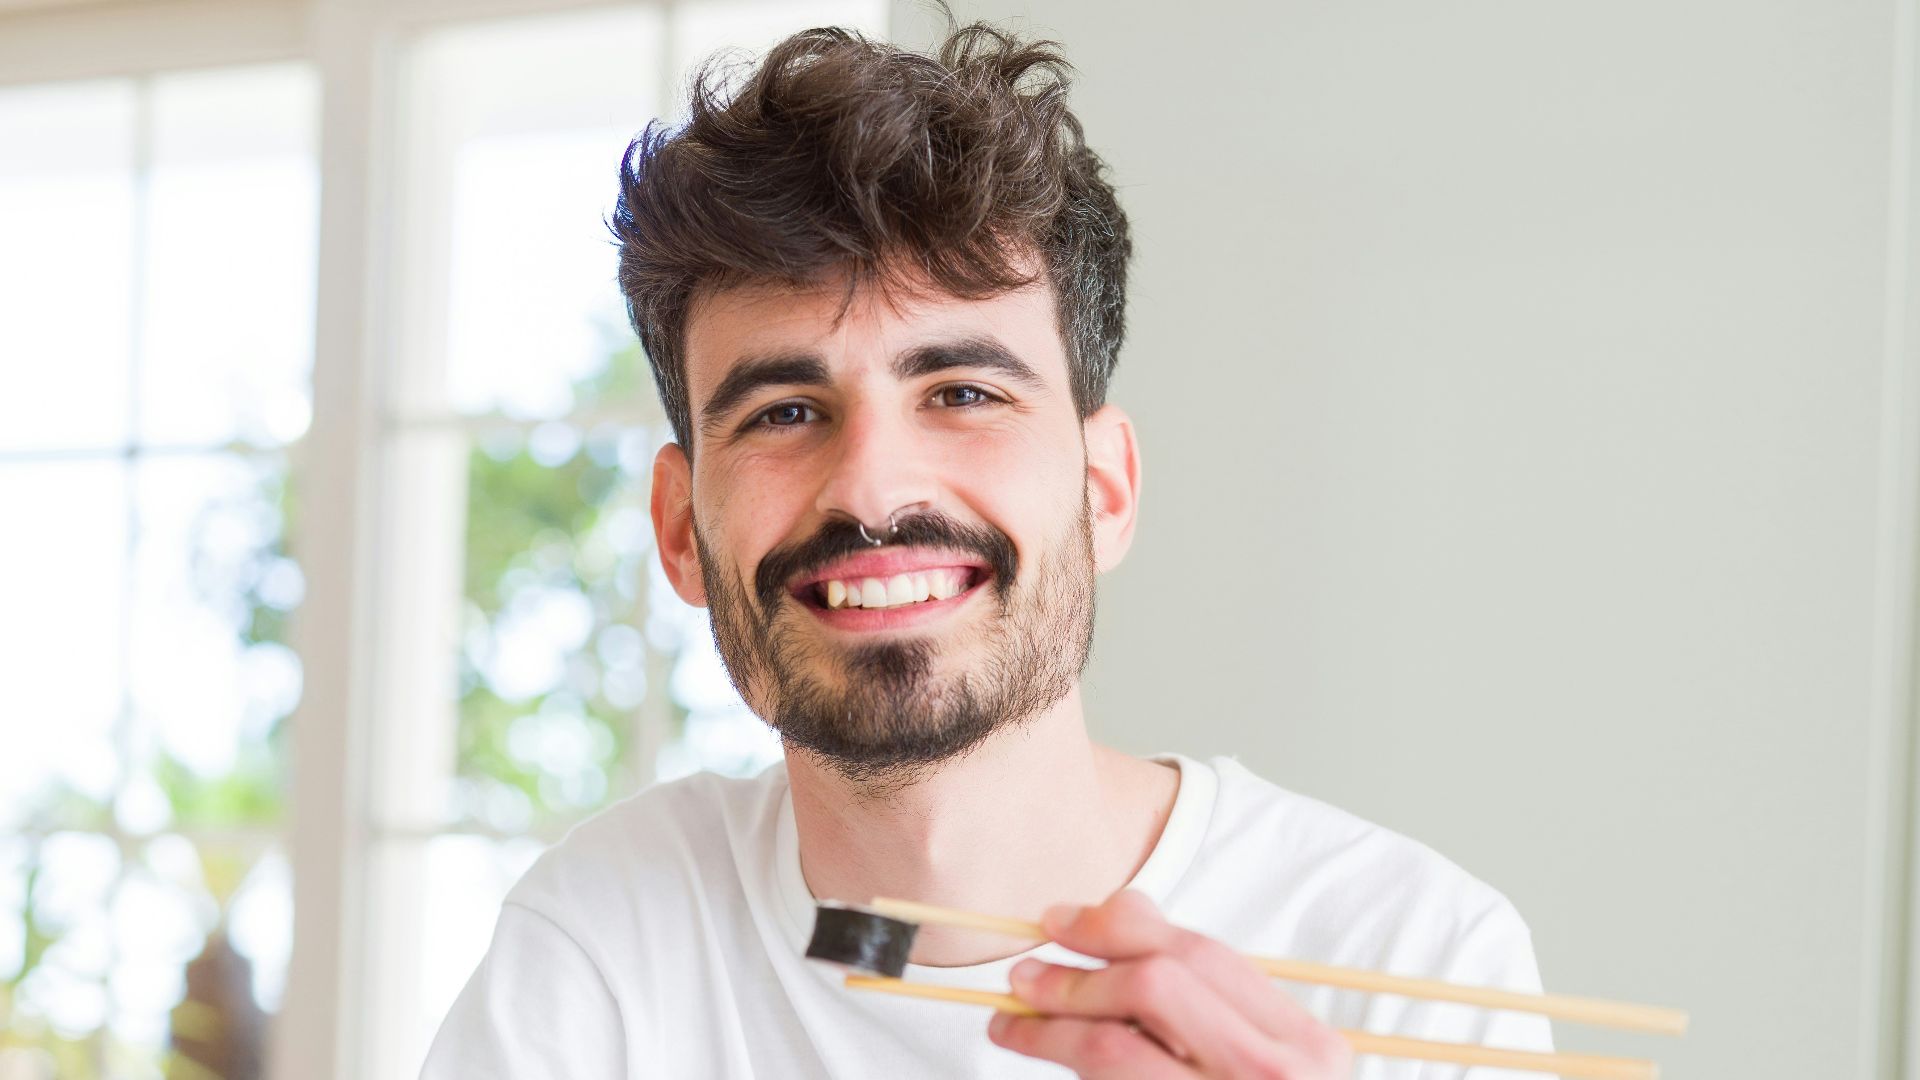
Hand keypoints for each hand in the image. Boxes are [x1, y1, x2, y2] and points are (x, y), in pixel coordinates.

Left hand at [987, 889, 1352, 1078]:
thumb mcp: (1257, 1046)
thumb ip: (1200, 981)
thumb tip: (1119, 902)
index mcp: (1305, 1043)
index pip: (1200, 954)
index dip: (1117, 926)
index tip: (1058, 921)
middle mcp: (1272, 1078)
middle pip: (1154, 987)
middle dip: (1077, 974)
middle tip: (1024, 975)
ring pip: (1113, 1047)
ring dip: (1048, 1024)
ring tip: (1009, 1019)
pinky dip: (1065, 1062)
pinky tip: (1038, 1050)